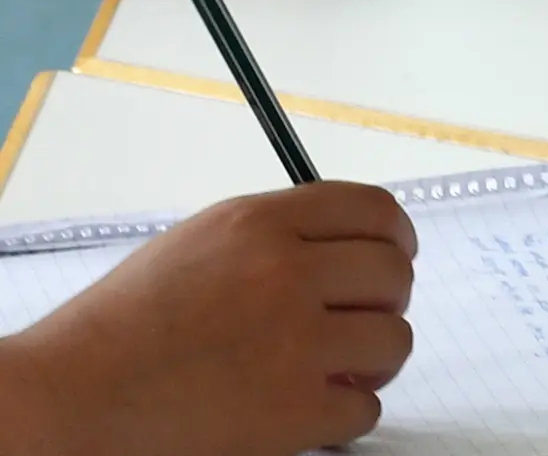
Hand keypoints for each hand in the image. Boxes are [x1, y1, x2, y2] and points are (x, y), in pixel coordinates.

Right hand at [0, 183, 416, 455]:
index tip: (398, 254)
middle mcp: (286, 273)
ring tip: (338, 369)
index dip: (397, 236)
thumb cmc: (122, 328)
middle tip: (359, 322)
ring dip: (375, 360)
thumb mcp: (198, 246)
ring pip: (395, 340)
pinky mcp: (296, 410)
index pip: (374, 210)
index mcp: (261, 224)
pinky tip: (313, 410)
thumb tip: (344, 250)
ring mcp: (296, 343)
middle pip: (394, 273)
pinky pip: (366, 408)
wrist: (72, 398)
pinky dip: (345, 415)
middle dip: (386, 301)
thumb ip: (274, 238)